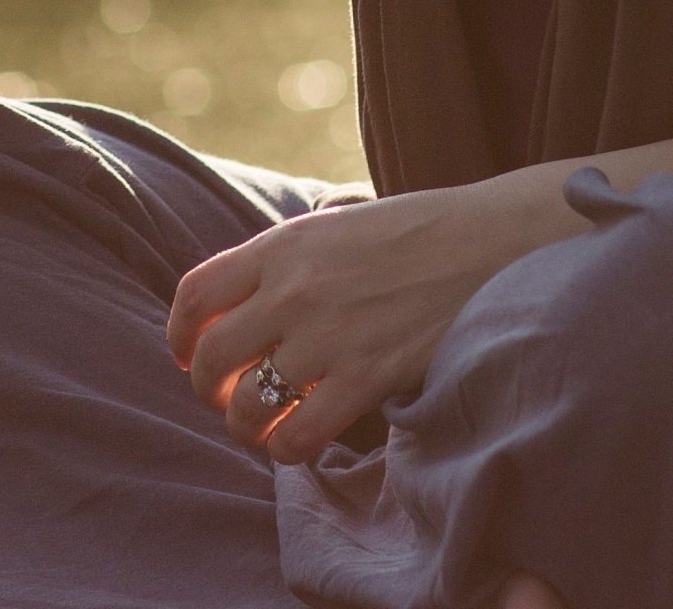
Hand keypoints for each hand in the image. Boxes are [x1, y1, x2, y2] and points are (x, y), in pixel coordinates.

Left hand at [166, 171, 570, 464]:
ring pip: (247, 404)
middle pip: (211, 356)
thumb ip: (290, 259)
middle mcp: (293, 290)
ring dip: (243, 426)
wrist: (493, 242)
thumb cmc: (421, 232)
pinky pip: (300, 434)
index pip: (195, 294)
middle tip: (223, 399)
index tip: (185, 355)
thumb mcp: (339, 224)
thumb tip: (248, 297)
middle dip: (207, 388)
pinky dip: (287, 449)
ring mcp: (328, 336)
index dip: (178, 334)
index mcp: (282, 245)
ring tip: (258, 429)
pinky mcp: (367, 377)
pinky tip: (296, 444)